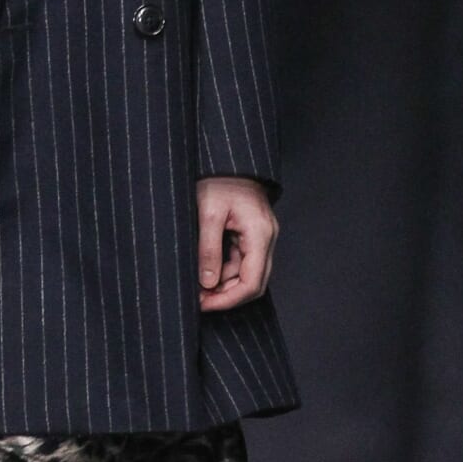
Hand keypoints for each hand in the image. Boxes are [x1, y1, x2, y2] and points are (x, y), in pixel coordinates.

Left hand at [195, 176, 276, 310]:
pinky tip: (204, 272)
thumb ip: (208, 249)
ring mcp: (260, 237)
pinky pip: (241, 261)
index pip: (252, 282)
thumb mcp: (207, 213)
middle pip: (253, 283)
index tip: (203, 304)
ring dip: (223, 284)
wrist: (227, 157)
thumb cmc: (218, 178)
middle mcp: (266, 238)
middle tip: (198, 299)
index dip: (228, 300)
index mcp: (260, 234)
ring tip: (196, 286)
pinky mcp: (250, 234)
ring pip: (246, 273)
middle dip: (226, 296)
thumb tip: (208, 283)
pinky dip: (224, 270)